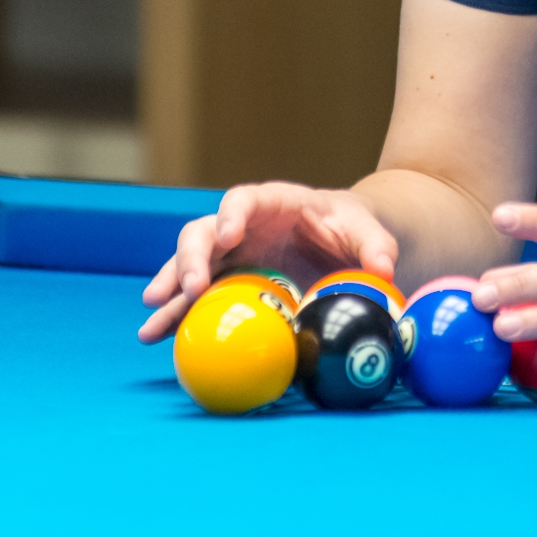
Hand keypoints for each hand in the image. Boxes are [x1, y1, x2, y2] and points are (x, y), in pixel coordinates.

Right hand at [138, 182, 396, 343]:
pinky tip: (158, 336)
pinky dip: (176, 314)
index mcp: (271, 203)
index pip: (243, 200)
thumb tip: (384, 272)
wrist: (339, 243)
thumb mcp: (367, 230)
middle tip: (189, 289)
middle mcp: (240, 227)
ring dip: (170, 290)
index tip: (227, 236)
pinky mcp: (225, 280)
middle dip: (190, 259)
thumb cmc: (349, 228)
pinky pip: (195, 297)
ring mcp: (228, 255)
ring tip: (152, 318)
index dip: (231, 215)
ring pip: (188, 266)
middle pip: (202, 233)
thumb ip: (376, 246)